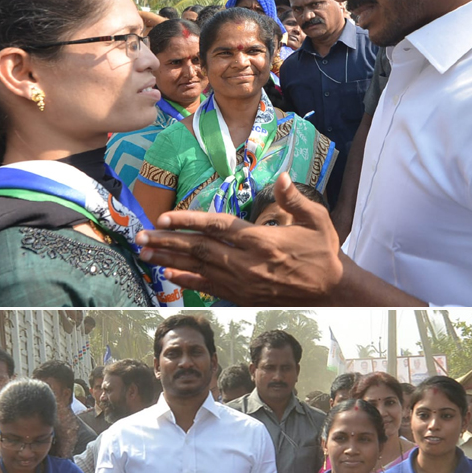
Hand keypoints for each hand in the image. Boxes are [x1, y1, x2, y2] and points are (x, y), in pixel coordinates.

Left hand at [136, 174, 343, 303]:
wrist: (331, 291)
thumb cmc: (322, 252)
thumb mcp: (317, 220)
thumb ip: (295, 199)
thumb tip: (282, 177)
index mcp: (261, 240)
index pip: (217, 227)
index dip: (187, 221)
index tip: (163, 218)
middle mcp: (246, 262)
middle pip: (199, 249)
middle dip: (167, 242)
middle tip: (140, 238)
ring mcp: (242, 281)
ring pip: (198, 268)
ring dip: (169, 261)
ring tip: (144, 255)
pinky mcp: (241, 295)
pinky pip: (208, 287)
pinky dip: (187, 281)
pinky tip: (168, 275)